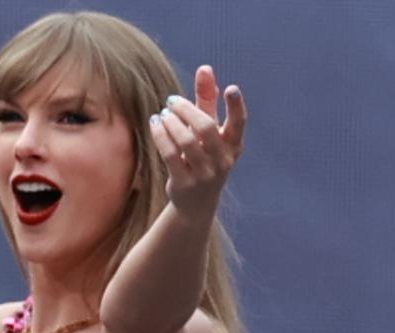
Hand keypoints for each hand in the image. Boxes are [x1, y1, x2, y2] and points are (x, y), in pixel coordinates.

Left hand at [149, 65, 246, 216]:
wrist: (196, 202)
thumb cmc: (204, 156)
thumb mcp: (209, 129)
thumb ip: (207, 100)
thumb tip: (205, 68)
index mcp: (233, 145)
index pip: (239, 124)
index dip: (236, 106)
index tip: (231, 88)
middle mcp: (222, 160)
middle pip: (206, 128)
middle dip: (186, 110)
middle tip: (171, 101)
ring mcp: (204, 174)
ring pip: (186, 141)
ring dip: (171, 122)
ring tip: (162, 114)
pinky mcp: (184, 182)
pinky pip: (170, 155)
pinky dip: (161, 136)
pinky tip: (155, 124)